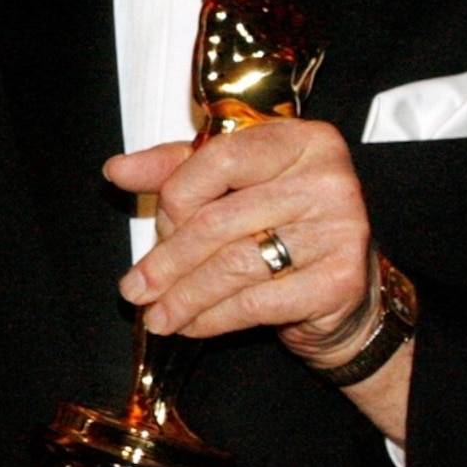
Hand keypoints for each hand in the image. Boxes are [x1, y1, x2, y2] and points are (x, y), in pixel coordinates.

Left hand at [109, 120, 371, 355]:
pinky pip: (255, 303)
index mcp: (299, 140)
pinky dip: (214, 319)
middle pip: (218, 220)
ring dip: (184, 296)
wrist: (348, 291)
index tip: (152, 227)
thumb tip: (118, 169)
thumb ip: (177, 171)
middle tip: (136, 288)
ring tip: (157, 315)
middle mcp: (327, 177)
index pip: (219, 159)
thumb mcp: (232, 185)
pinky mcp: (340, 280)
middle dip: (167, 261)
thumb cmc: (286, 228)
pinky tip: (192, 326)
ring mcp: (340, 228)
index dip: (175, 198)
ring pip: (233, 265)